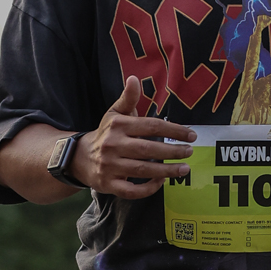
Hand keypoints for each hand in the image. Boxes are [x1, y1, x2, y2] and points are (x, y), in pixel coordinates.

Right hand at [72, 78, 194, 200]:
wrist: (79, 158)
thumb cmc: (106, 134)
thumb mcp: (114, 113)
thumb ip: (128, 98)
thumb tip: (134, 78)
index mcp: (118, 126)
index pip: (150, 126)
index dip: (173, 130)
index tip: (191, 135)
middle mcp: (113, 145)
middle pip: (148, 150)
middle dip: (172, 151)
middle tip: (190, 152)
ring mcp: (110, 166)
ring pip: (143, 170)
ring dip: (166, 171)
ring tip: (184, 169)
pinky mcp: (109, 184)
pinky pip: (132, 191)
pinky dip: (148, 189)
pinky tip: (161, 182)